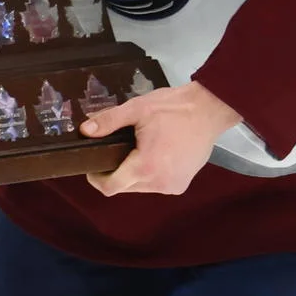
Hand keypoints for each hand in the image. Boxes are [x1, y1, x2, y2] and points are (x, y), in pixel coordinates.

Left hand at [81, 81, 242, 196]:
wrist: (209, 110)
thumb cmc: (174, 108)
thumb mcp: (136, 109)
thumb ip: (109, 121)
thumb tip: (85, 130)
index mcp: (145, 167)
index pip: (110, 187)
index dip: (97, 178)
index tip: (93, 166)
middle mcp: (159, 183)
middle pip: (125, 187)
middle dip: (116, 172)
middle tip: (116, 148)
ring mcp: (172, 186)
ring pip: (141, 187)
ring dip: (134, 173)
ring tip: (137, 149)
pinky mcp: (181, 184)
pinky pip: (156, 184)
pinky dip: (150, 173)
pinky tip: (154, 154)